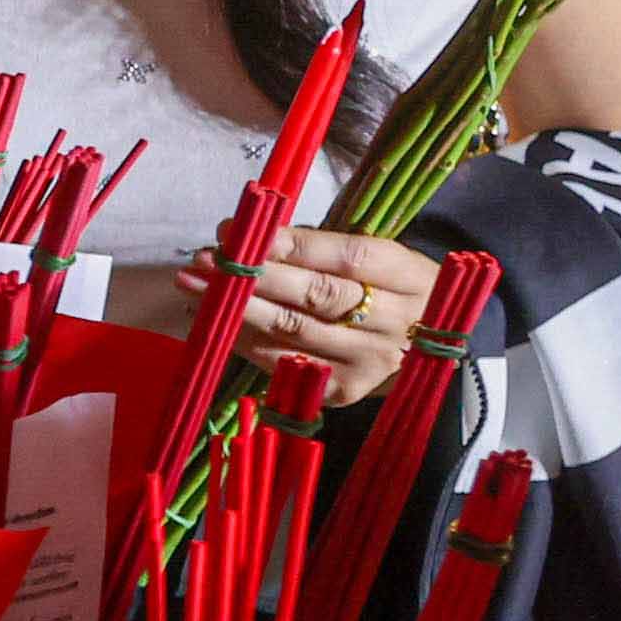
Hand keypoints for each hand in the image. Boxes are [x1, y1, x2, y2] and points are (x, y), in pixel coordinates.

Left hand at [178, 224, 444, 410]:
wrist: (424, 350)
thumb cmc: (385, 290)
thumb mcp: (372, 258)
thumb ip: (310, 243)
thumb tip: (233, 231)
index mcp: (407, 275)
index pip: (348, 257)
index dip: (292, 245)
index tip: (243, 232)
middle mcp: (393, 321)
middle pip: (317, 296)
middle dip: (255, 275)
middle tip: (206, 260)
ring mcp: (369, 360)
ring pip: (293, 331)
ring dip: (237, 308)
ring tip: (195, 287)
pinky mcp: (343, 390)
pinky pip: (283, 363)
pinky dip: (244, 341)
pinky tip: (215, 322)